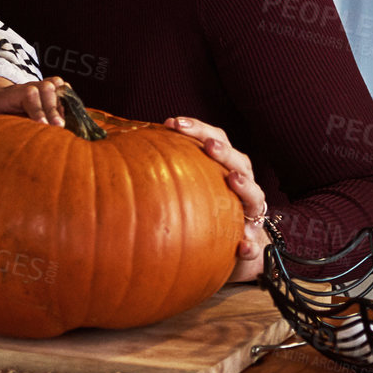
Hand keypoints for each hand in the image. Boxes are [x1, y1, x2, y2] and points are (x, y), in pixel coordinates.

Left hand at [0, 74, 68, 125]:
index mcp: (13, 92)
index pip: (29, 93)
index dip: (36, 107)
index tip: (40, 125)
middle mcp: (32, 89)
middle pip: (48, 90)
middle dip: (53, 108)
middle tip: (57, 129)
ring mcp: (43, 94)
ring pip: (60, 94)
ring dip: (65, 109)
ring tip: (67, 129)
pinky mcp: (51, 102)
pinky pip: (67, 100)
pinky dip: (73, 110)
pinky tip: (75, 128)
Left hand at [165, 116, 270, 283]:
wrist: (233, 249)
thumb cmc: (203, 212)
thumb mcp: (188, 189)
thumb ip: (167, 171)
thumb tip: (117, 149)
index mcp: (225, 168)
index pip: (216, 139)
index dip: (198, 129)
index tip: (173, 123)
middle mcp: (243, 185)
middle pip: (240, 162)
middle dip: (225, 152)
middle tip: (209, 146)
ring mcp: (251, 214)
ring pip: (255, 197)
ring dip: (246, 187)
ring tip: (234, 180)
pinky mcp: (251, 243)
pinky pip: (253, 245)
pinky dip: (250, 245)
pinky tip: (242, 245)